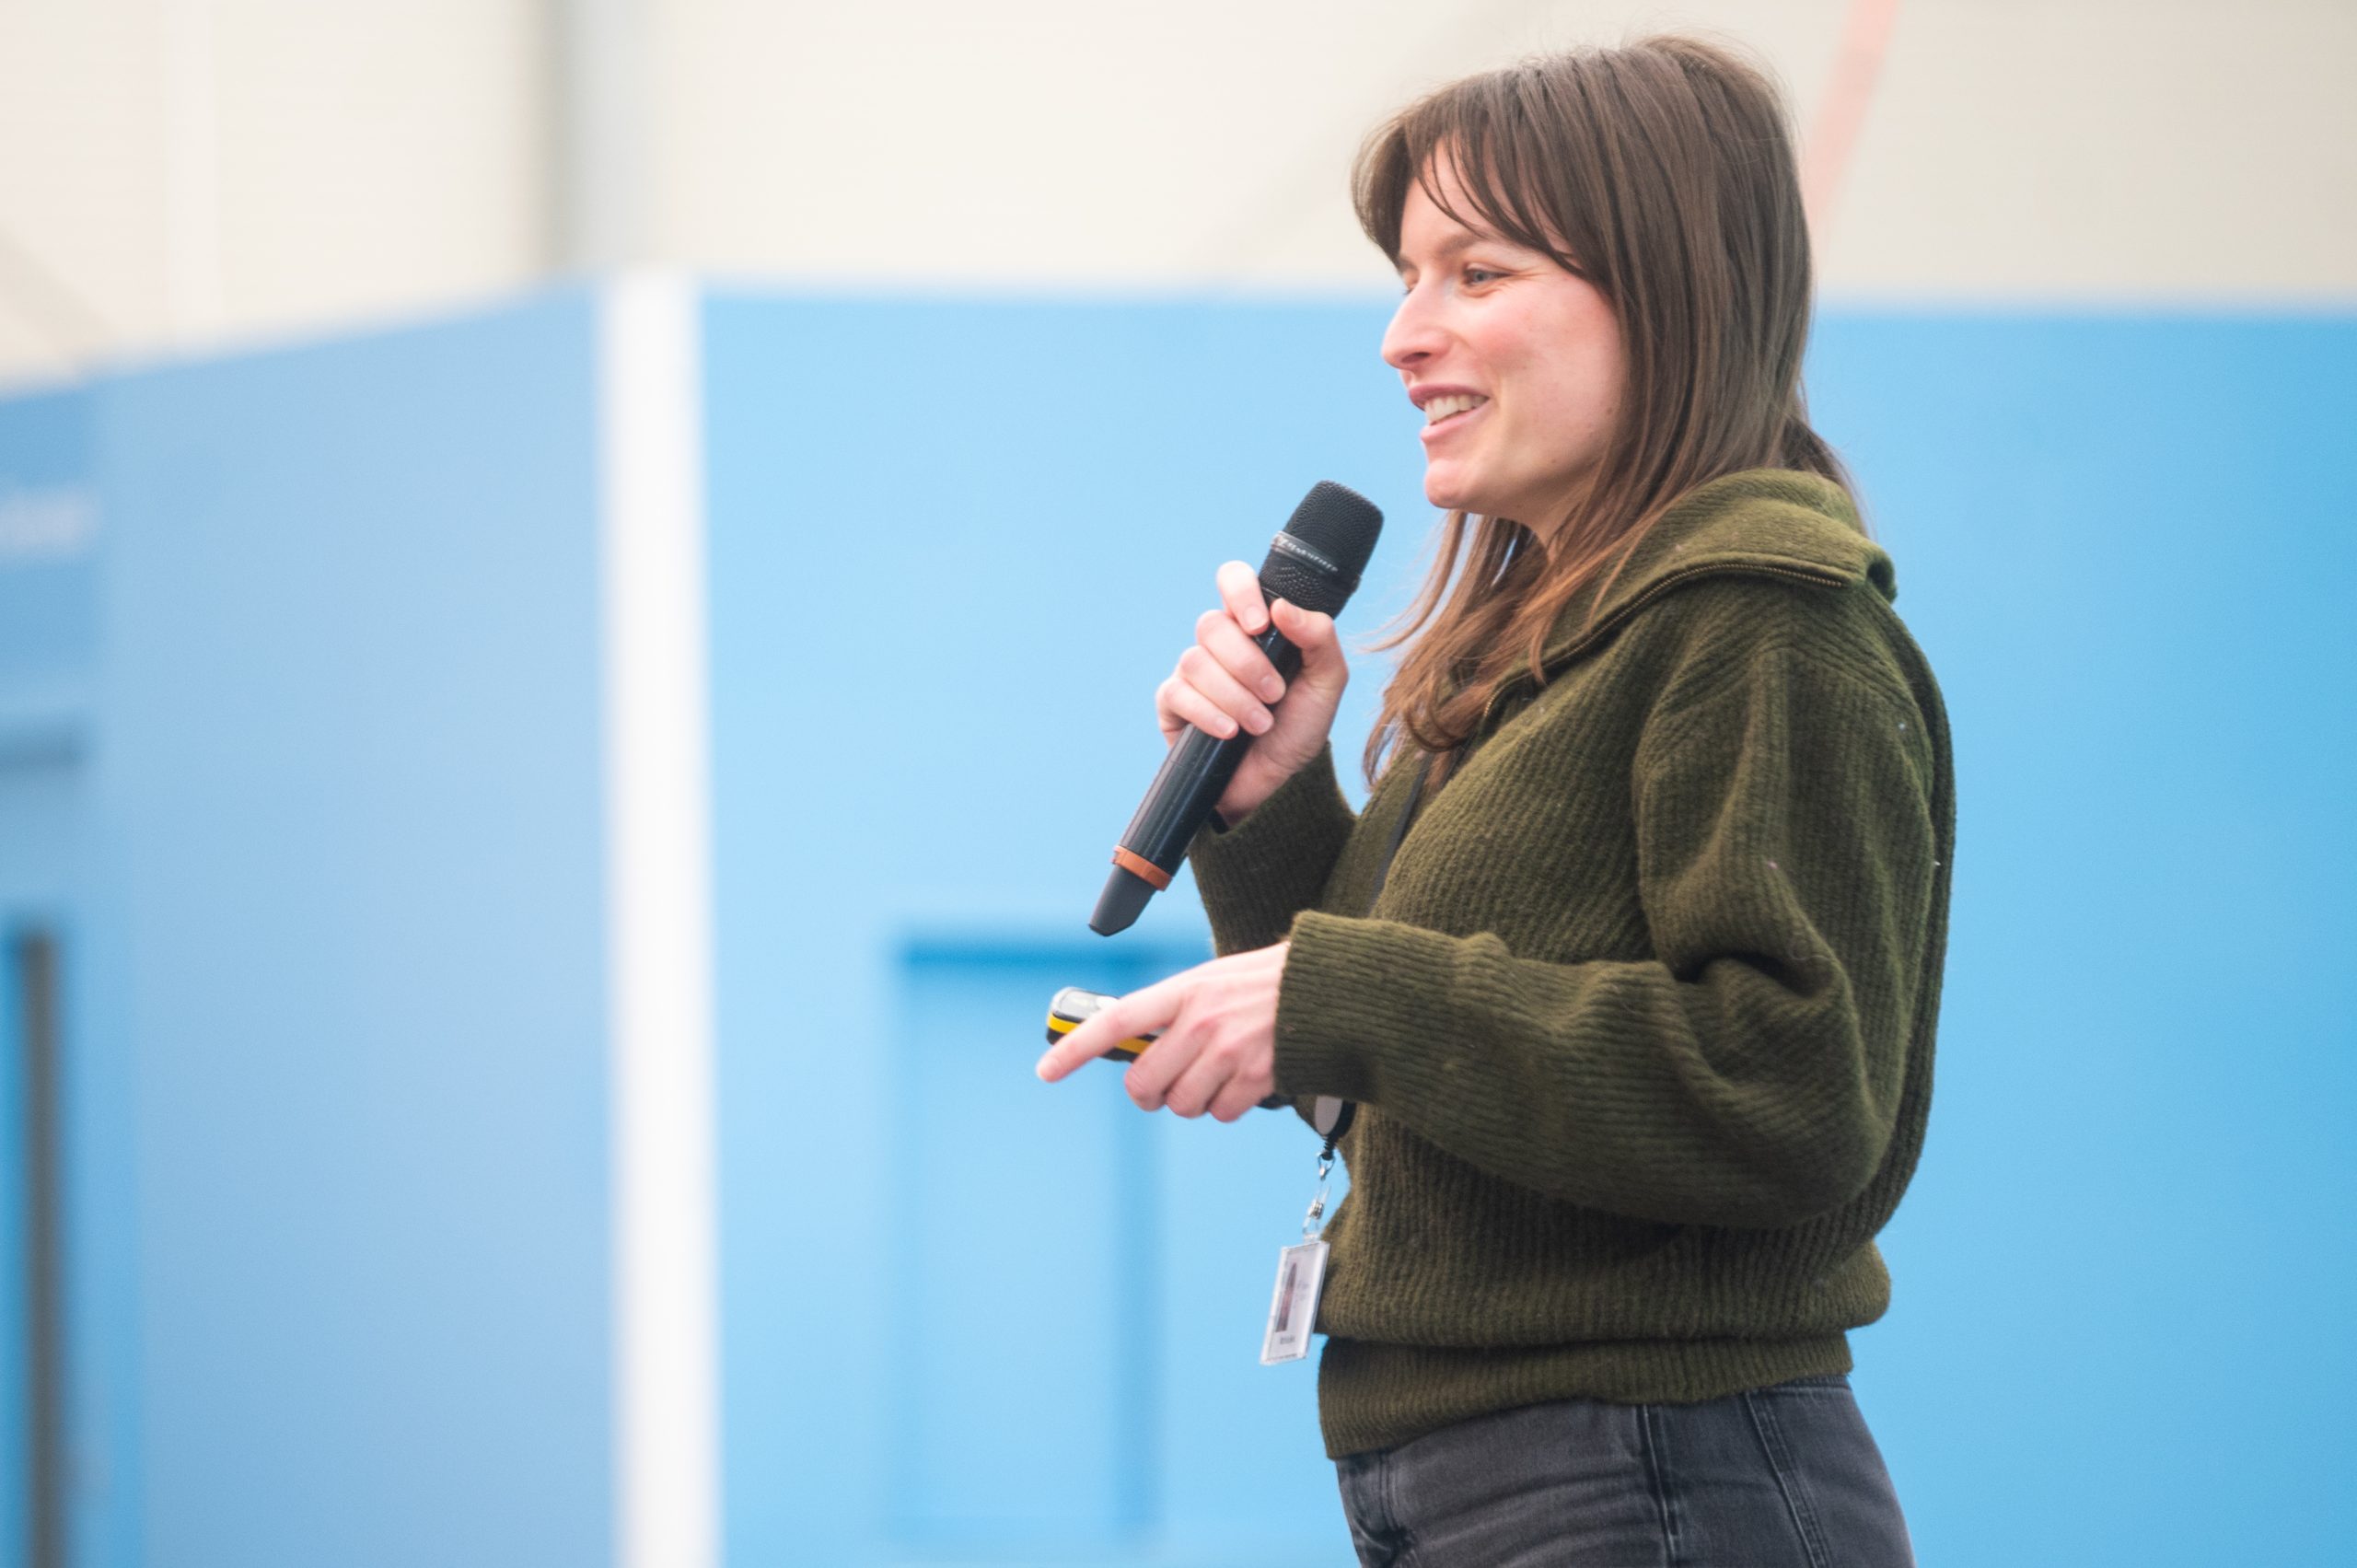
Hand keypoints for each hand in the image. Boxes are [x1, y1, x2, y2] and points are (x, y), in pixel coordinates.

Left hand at [1034, 943, 1288, 1121]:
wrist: (1327, 988)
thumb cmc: (1265, 983)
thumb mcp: (1211, 980)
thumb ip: (1173, 1010)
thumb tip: (1132, 1042)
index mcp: (1184, 991)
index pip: (1117, 1022)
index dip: (1076, 1049)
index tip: (1046, 1071)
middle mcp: (1201, 1022)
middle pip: (1145, 1084)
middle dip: (1149, 1094)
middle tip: (1162, 1087)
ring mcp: (1228, 1052)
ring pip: (1181, 1104)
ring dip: (1193, 1099)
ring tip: (1217, 1072)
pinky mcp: (1256, 1078)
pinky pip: (1220, 1114)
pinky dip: (1227, 1105)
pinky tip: (1244, 1079)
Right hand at [1154, 563, 1347, 822]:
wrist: (1278, 783)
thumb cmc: (1300, 728)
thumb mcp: (1326, 683)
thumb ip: (1319, 638)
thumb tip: (1283, 607)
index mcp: (1254, 627)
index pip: (1232, 580)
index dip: (1240, 592)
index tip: (1261, 625)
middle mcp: (1218, 645)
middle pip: (1212, 625)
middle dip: (1247, 664)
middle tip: (1275, 694)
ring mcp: (1192, 674)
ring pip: (1195, 661)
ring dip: (1234, 696)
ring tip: (1260, 724)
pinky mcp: (1172, 706)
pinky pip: (1177, 694)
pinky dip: (1209, 714)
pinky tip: (1230, 733)